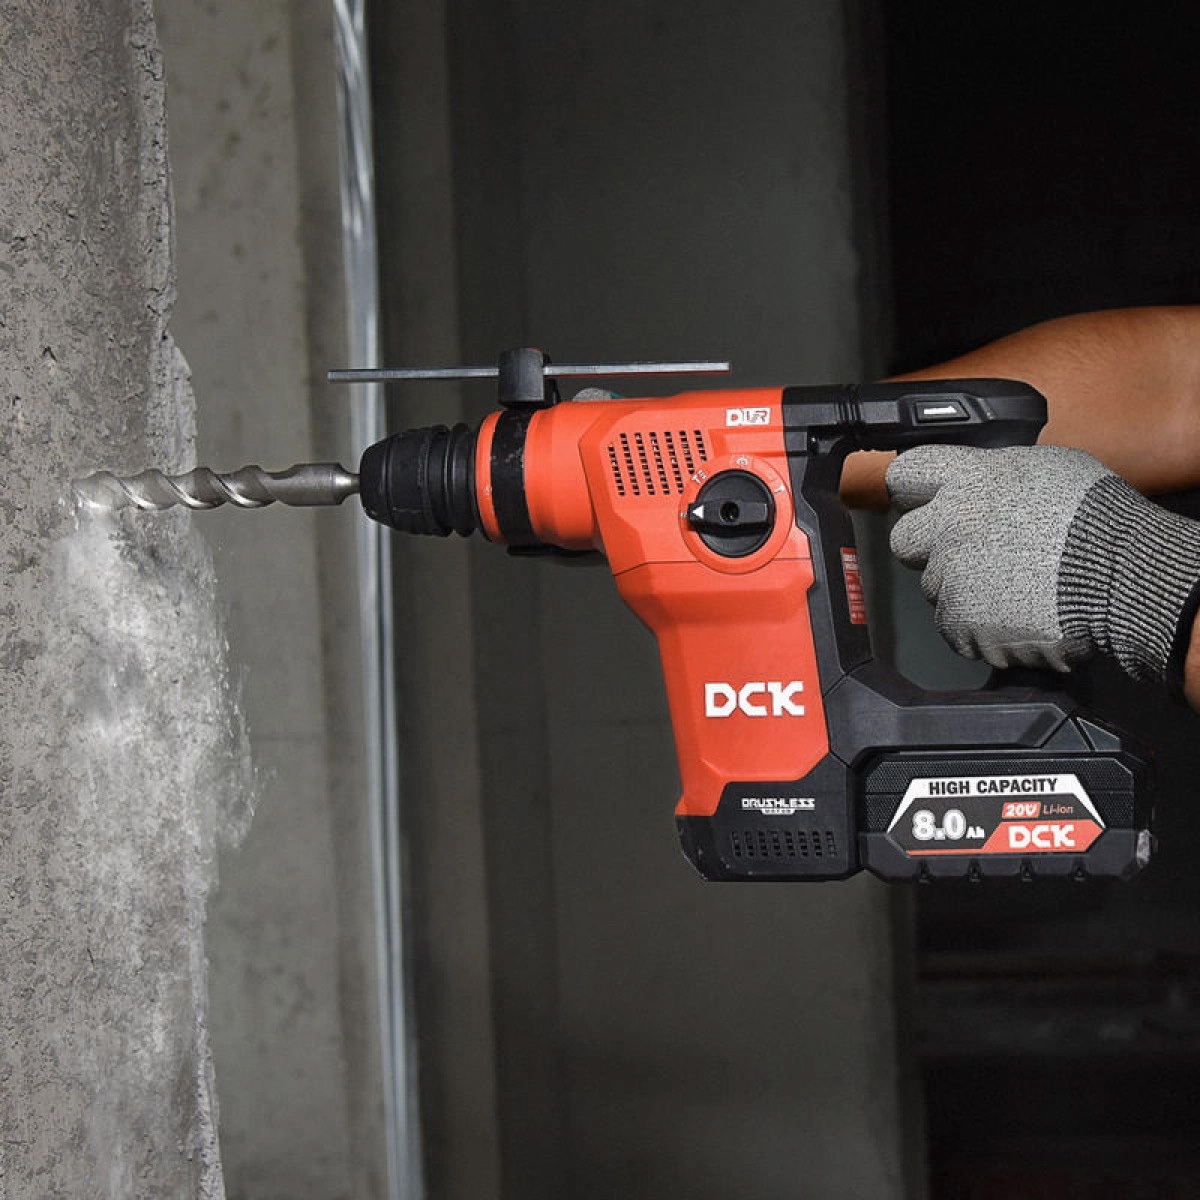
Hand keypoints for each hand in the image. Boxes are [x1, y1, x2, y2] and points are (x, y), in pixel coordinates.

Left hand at [886, 444, 1199, 691]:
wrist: (1124, 577)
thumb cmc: (1098, 519)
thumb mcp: (1048, 467)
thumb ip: (996, 476)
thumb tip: (980, 482)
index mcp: (969, 480)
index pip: (906, 473)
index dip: (912, 491)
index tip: (919, 501)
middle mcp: (950, 525)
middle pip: (905, 540)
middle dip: (928, 548)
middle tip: (972, 554)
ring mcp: (951, 575)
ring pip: (935, 587)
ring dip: (963, 589)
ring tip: (1014, 586)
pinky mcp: (961, 620)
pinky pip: (956, 627)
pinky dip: (980, 627)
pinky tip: (1016, 613)